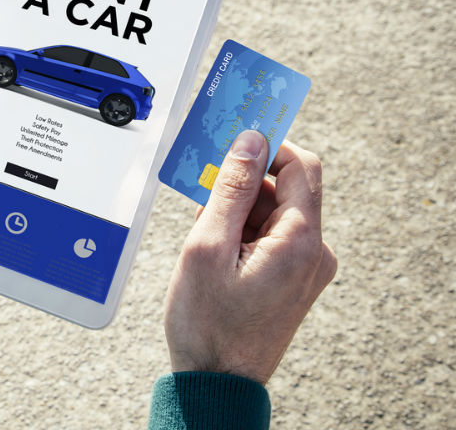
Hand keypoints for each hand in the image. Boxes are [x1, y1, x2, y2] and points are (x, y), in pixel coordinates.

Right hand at [163, 130, 336, 384]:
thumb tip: (250, 141)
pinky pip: (273, 236)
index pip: (300, 165)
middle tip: (204, 179)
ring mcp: (306, 268)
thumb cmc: (207, 325)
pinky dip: (244, 228)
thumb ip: (232, 189)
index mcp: (300, 242)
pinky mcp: (292, 280)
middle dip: (246, 178)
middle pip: (288, 187)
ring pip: (277, 212)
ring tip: (202, 224)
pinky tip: (212, 243)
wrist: (216, 382)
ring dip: (241, 205)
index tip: (234, 133)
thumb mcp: (207, 246)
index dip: (267, 144)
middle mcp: (314, 252)